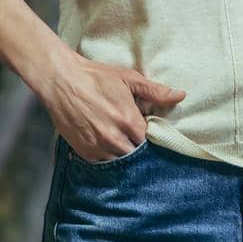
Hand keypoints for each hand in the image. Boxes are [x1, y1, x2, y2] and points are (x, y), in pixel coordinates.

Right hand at [41, 49, 185, 162]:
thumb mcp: (128, 78)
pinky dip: (107, 158)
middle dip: (138, 148)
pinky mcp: (83, 151)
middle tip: (134, 138)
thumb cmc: (96, 77)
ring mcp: (98, 146)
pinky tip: (108, 147)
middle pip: (136, 154)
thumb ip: (155, 91)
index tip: (148, 131)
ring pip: (120, 162)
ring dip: (123, 154)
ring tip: (122, 143)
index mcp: (128, 120)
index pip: (150, 141)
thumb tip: (180, 95)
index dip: (150, 137)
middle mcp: (114, 137)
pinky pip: (102, 164)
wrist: (62, 81)